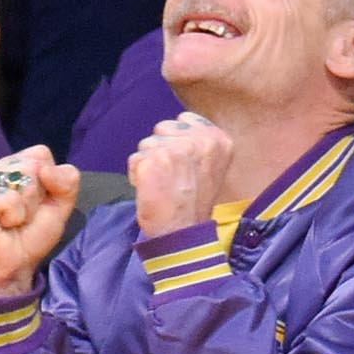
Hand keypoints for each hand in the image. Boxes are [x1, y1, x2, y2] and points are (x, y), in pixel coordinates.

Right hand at [0, 145, 79, 299]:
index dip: (49, 180)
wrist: (15, 263)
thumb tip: (45, 169)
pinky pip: (9, 198)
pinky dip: (13, 215)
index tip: (40, 201)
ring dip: (26, 206)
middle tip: (24, 214)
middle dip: (37, 196)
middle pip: (33, 165)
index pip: (41, 153)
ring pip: (21, 178)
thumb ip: (67, 180)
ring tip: (13, 218)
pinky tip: (2, 223)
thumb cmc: (34, 234)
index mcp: (17, 163)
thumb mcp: (61, 205)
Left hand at [128, 111, 236, 239]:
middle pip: (163, 128)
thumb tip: (178, 124)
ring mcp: (177, 149)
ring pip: (147, 143)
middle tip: (174, 178)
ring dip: (150, 163)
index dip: (178, 143)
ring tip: (164, 186)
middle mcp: (200, 140)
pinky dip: (138, 176)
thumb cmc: (193, 203)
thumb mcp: (209, 165)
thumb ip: (197, 141)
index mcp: (219, 140)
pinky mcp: (155, 160)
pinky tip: (153, 191)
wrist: (185, 233)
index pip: (185, 120)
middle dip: (162, 150)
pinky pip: (135, 160)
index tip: (186, 168)